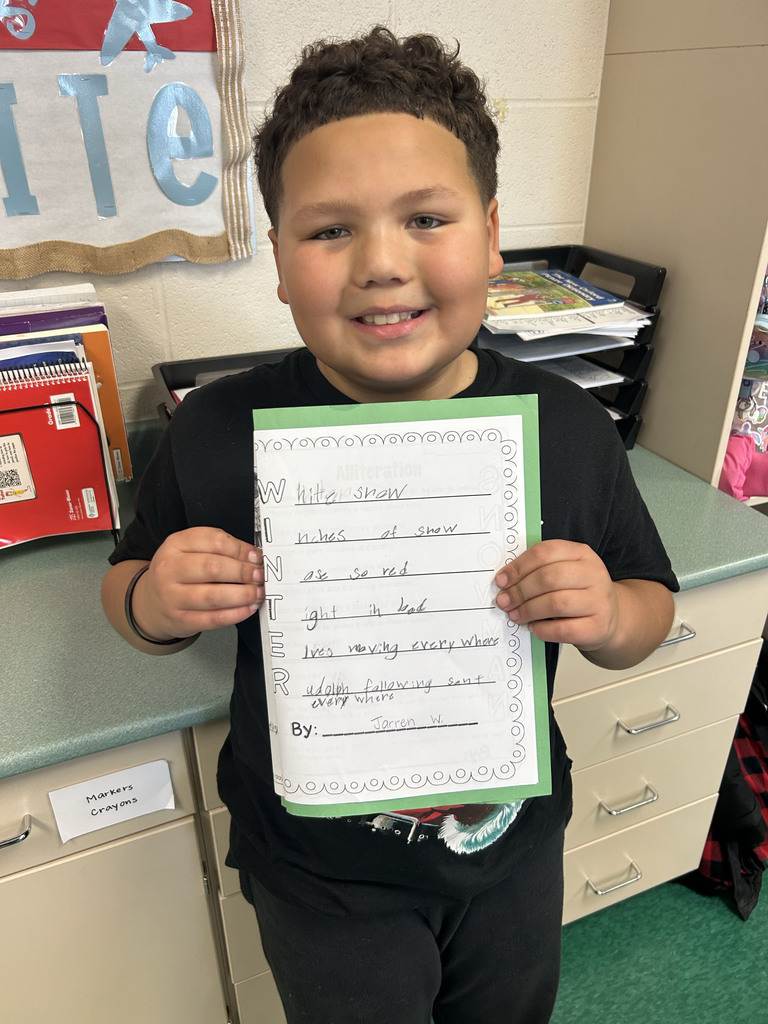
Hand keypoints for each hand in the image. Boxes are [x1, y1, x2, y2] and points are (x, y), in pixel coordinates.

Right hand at [133, 527, 263, 640]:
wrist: (151, 602)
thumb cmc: (179, 572)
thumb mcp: (190, 550)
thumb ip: (219, 548)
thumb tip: (252, 556)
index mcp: (175, 544)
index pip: (214, 541)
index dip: (240, 549)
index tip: (256, 556)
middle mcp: (170, 569)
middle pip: (213, 568)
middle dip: (243, 572)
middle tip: (259, 576)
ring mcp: (172, 597)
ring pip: (214, 596)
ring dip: (243, 595)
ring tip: (257, 593)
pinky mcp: (181, 620)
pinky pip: (213, 618)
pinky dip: (235, 614)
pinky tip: (247, 608)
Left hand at [494, 540, 618, 651]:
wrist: (611, 618)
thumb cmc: (579, 593)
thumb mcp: (566, 572)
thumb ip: (540, 570)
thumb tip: (506, 581)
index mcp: (582, 554)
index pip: (545, 552)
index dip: (518, 567)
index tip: (501, 580)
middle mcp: (594, 574)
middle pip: (548, 578)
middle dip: (520, 591)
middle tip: (504, 601)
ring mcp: (599, 601)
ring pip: (556, 603)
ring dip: (529, 610)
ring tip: (516, 615)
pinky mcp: (598, 627)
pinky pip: (564, 629)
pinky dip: (543, 629)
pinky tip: (534, 627)